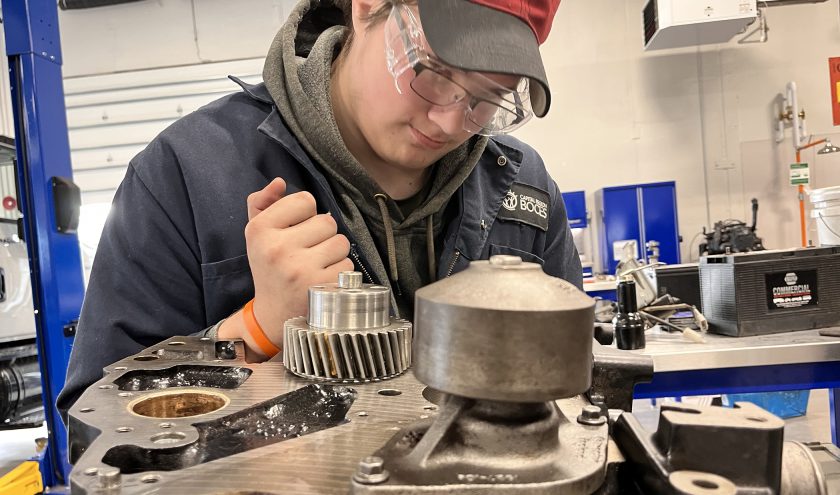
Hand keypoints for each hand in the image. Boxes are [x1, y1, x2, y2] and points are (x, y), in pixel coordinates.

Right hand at [243, 178, 353, 347]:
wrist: (273, 314)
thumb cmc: (269, 266)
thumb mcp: (257, 234)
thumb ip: (263, 202)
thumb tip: (279, 181)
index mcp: (260, 229)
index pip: (305, 200)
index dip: (306, 214)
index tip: (296, 230)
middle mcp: (278, 248)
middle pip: (327, 220)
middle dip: (322, 234)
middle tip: (307, 251)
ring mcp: (300, 268)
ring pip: (341, 241)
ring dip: (334, 252)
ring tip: (316, 264)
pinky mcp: (321, 286)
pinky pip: (348, 263)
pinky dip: (340, 271)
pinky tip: (323, 279)